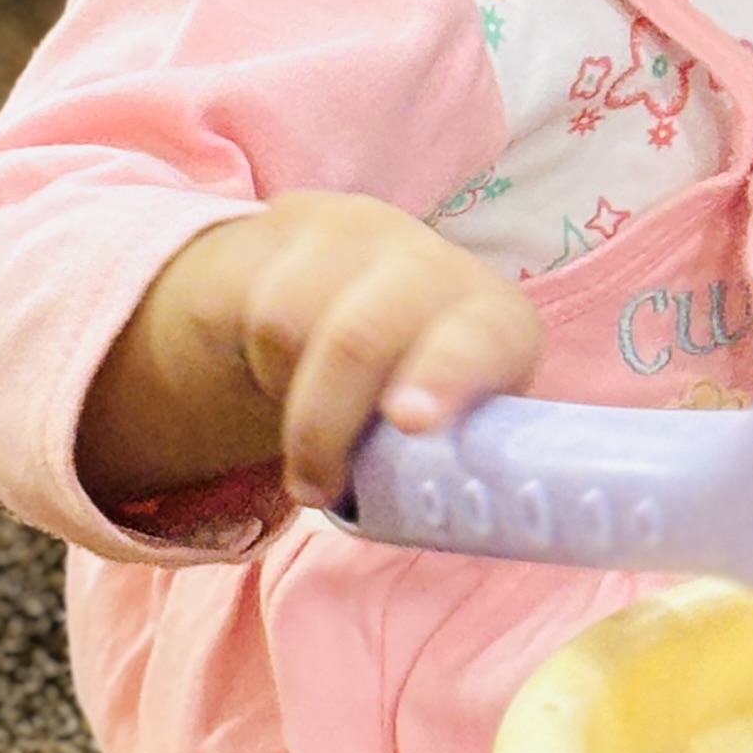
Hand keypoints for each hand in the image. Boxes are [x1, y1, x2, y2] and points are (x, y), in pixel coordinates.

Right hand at [80, 191, 545, 514]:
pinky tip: (283, 385)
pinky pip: (256, 302)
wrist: (368, 292)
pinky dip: (262, 365)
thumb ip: (449, 467)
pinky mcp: (300, 226)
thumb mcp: (451, 428)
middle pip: (361, 335)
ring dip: (290, 406)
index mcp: (496, 327)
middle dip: (329, 415)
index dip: (445, 376)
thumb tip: (450, 526)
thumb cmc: (422, 391)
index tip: (409, 422)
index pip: (481, 341)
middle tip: (319, 489)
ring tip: (310, 458)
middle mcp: (436, 270)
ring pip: (291, 322)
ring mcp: (366, 241)